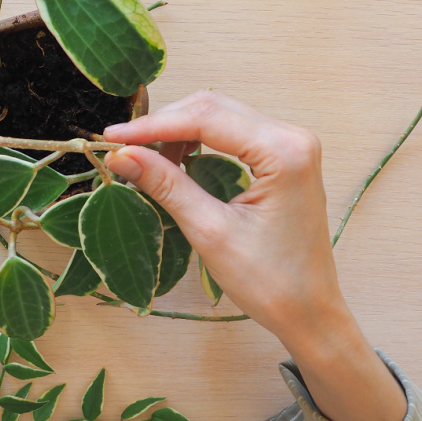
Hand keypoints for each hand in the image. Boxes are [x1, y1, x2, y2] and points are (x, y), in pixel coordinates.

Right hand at [101, 90, 405, 420]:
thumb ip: (166, 185)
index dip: (153, 126)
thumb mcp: (210, 232)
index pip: (206, 119)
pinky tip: (174, 161)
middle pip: (213, 108)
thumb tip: (120, 154)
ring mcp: (290, 145)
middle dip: (163, 124)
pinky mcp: (283, 157)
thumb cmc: (270, 281)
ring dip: (178, 131)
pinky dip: (197, 140)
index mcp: (284, 152)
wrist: (309, 312)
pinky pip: (231, 132)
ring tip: (144, 158)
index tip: (111, 136)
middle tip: (122, 147)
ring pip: (220, 116)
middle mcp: (292, 138)